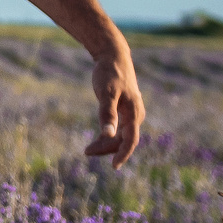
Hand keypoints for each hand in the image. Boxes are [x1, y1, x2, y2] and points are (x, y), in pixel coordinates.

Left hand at [83, 44, 144, 166]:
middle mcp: (136, 115)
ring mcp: (131, 113)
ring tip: (87, 149)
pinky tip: (97, 138)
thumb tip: (107, 134)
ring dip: (107, 144)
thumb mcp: (106, 92)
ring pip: (121, 136)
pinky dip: (108, 135)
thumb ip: (107, 113)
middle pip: (124, 140)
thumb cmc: (109, 72)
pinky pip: (119, 128)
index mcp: (134, 113)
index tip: (114, 167)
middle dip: (107, 149)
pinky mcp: (125, 110)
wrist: (113, 55)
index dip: (123, 154)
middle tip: (86, 152)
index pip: (131, 140)